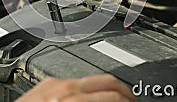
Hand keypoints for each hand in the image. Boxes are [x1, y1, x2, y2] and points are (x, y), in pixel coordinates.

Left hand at [16, 74, 135, 101]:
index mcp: (73, 99)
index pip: (114, 95)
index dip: (129, 99)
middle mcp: (64, 87)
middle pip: (107, 80)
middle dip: (125, 91)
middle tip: (131, 99)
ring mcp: (53, 82)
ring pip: (92, 77)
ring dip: (107, 88)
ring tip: (115, 98)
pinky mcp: (45, 82)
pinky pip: (73, 79)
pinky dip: (87, 87)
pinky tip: (90, 95)